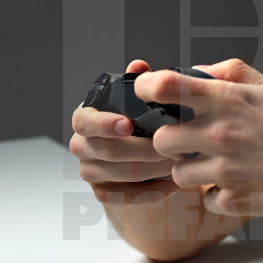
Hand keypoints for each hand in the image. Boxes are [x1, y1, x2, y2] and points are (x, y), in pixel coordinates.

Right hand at [69, 60, 181, 205]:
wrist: (132, 151)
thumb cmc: (134, 118)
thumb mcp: (134, 99)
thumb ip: (136, 82)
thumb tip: (139, 66)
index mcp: (85, 118)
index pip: (84, 121)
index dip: (104, 124)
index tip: (128, 125)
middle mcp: (81, 145)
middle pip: (108, 151)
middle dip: (145, 148)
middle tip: (173, 144)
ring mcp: (90, 171)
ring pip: (123, 174)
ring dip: (155, 168)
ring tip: (181, 161)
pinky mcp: (103, 193)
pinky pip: (129, 197)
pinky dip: (154, 190)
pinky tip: (174, 182)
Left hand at [133, 59, 262, 220]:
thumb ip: (229, 73)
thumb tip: (197, 72)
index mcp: (226, 101)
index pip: (164, 87)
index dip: (146, 89)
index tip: (145, 94)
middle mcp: (219, 134)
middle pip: (160, 139)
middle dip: (170, 140)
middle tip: (188, 140)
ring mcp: (223, 171)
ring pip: (178, 173)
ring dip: (191, 170)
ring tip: (216, 164)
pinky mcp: (232, 200)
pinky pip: (205, 200)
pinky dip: (216, 195)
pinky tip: (236, 185)